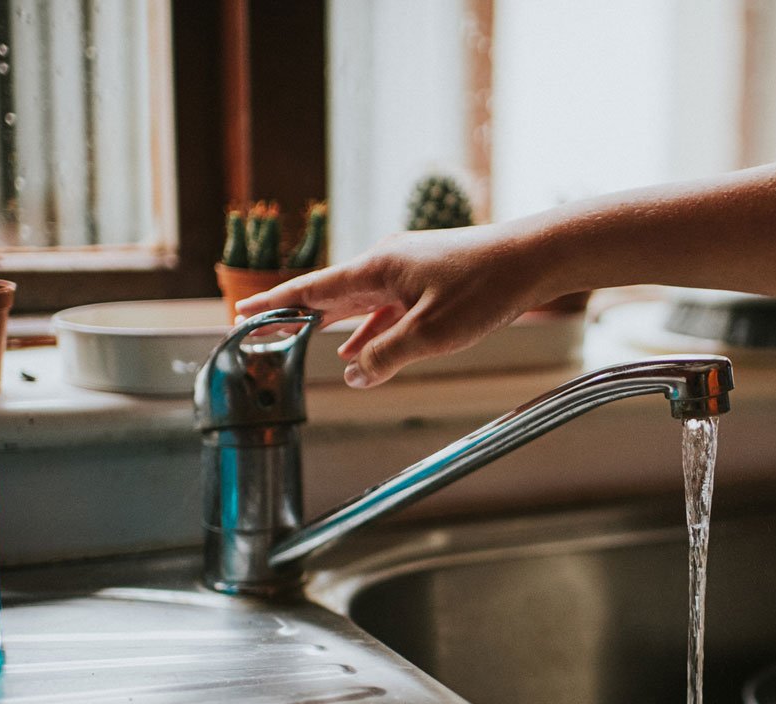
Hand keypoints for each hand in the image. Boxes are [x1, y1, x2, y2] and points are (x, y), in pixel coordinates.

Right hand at [235, 223, 551, 387]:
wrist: (533, 258)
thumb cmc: (485, 289)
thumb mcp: (431, 333)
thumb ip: (387, 355)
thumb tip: (354, 373)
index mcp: (375, 269)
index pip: (310, 289)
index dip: (274, 303)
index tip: (241, 314)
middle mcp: (385, 263)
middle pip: (329, 293)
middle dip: (296, 314)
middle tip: (261, 329)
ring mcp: (408, 269)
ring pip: (359, 302)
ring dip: (333, 326)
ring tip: (303, 345)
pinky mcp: (430, 278)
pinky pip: (387, 306)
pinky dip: (369, 328)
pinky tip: (362, 349)